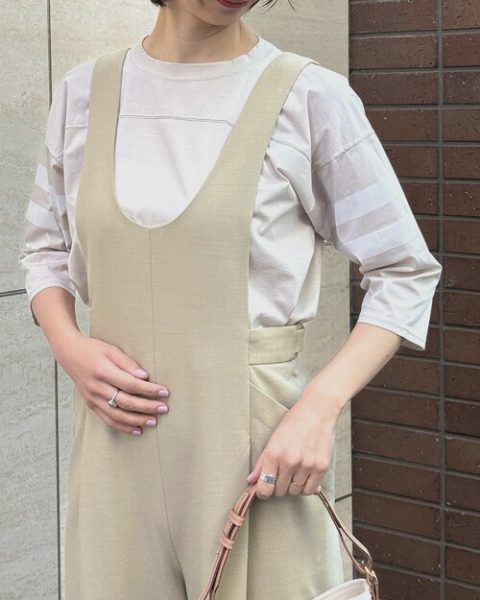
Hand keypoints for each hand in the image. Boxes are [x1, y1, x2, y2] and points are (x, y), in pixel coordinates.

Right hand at [55, 331, 169, 434]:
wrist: (69, 353)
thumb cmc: (93, 349)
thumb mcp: (112, 350)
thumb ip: (128, 364)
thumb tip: (144, 376)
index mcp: (103, 372)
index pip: (130, 384)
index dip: (148, 390)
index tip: (164, 392)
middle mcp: (97, 388)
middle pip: (126, 402)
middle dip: (147, 407)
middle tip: (164, 408)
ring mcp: (93, 398)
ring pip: (117, 415)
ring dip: (137, 420)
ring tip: (153, 421)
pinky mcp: (91, 405)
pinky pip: (108, 419)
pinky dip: (123, 427)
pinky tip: (137, 429)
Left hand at [246, 391, 339, 498]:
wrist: (318, 410)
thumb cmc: (295, 422)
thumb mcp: (274, 439)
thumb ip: (262, 462)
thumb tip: (251, 480)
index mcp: (274, 453)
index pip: (265, 487)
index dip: (263, 491)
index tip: (265, 488)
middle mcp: (290, 461)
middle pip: (279, 490)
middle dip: (278, 485)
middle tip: (282, 473)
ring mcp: (306, 465)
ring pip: (294, 492)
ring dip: (292, 485)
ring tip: (294, 471)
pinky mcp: (321, 467)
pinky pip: (310, 490)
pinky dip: (306, 487)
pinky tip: (304, 476)